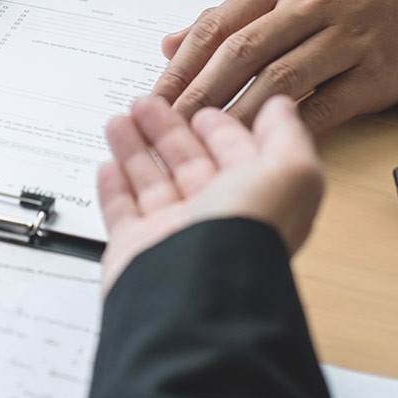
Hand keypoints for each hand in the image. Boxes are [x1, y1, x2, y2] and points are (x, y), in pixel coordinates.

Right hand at [96, 95, 323, 292]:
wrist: (195, 294)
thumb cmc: (245, 236)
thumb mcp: (289, 171)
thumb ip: (286, 134)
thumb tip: (282, 107)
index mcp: (255, 199)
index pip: (236, 157)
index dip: (219, 130)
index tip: (201, 108)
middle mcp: (216, 218)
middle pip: (187, 164)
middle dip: (167, 130)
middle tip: (146, 103)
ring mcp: (174, 235)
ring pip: (151, 182)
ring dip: (134, 148)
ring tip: (118, 121)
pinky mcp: (136, 249)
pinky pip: (121, 212)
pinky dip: (113, 187)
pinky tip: (108, 165)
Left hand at [152, 0, 397, 131]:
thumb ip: (229, 19)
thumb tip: (170, 45)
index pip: (217, 27)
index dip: (181, 68)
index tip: (154, 100)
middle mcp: (310, 7)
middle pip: (242, 54)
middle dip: (200, 96)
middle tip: (171, 130)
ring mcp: (344, 38)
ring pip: (280, 81)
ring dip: (239, 115)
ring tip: (209, 144)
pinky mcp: (372, 72)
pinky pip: (325, 105)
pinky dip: (292, 126)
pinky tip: (265, 147)